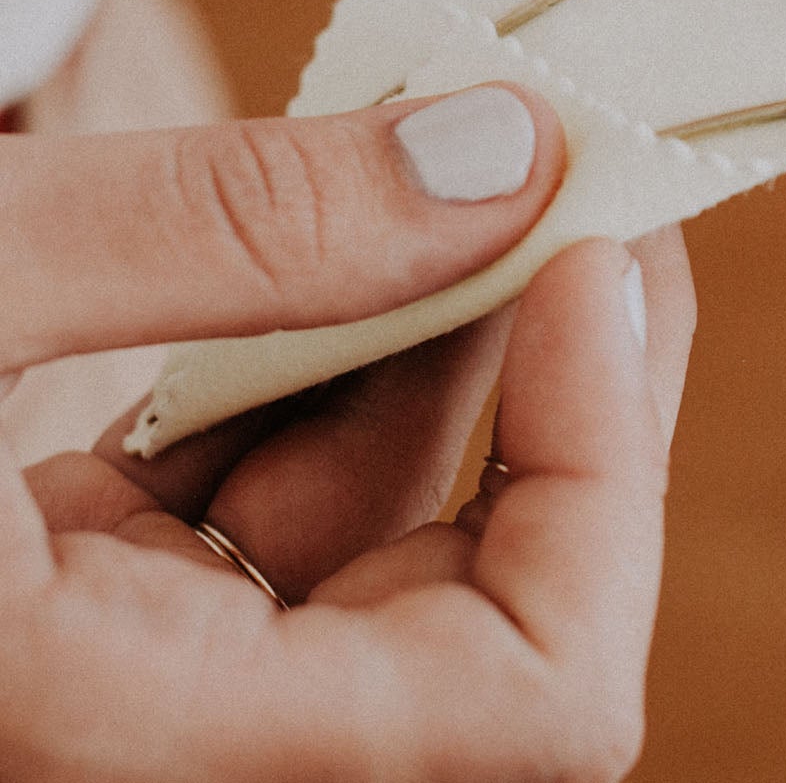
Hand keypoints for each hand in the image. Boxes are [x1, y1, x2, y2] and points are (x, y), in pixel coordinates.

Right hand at [3, 88, 694, 779]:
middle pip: (487, 605)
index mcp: (123, 744)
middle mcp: (155, 750)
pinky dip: (320, 365)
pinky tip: (341, 232)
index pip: (530, 700)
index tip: (596, 260)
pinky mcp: (88, 613)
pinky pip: (269, 505)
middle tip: (589, 187)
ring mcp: (131, 687)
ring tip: (472, 171)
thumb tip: (504, 153)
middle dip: (561, 382)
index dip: (606, 473)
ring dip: (442, 343)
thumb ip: (235, 229)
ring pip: (379, 532)